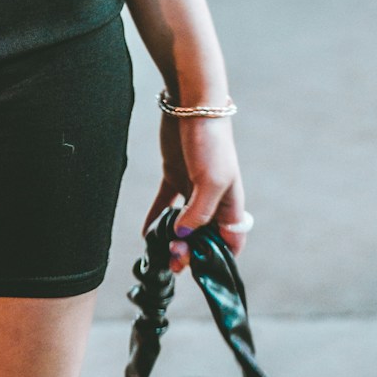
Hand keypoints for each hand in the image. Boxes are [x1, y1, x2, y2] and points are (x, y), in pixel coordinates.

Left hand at [147, 112, 247, 273]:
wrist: (192, 105)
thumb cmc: (211, 142)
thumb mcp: (211, 181)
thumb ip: (199, 212)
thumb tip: (183, 236)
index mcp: (230, 203)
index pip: (231, 240)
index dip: (220, 258)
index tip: (202, 271)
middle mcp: (213, 199)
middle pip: (203, 235)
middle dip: (190, 252)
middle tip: (174, 261)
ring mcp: (192, 187)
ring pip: (183, 222)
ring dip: (173, 239)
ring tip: (159, 254)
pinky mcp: (174, 174)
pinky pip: (164, 203)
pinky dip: (156, 219)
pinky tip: (146, 233)